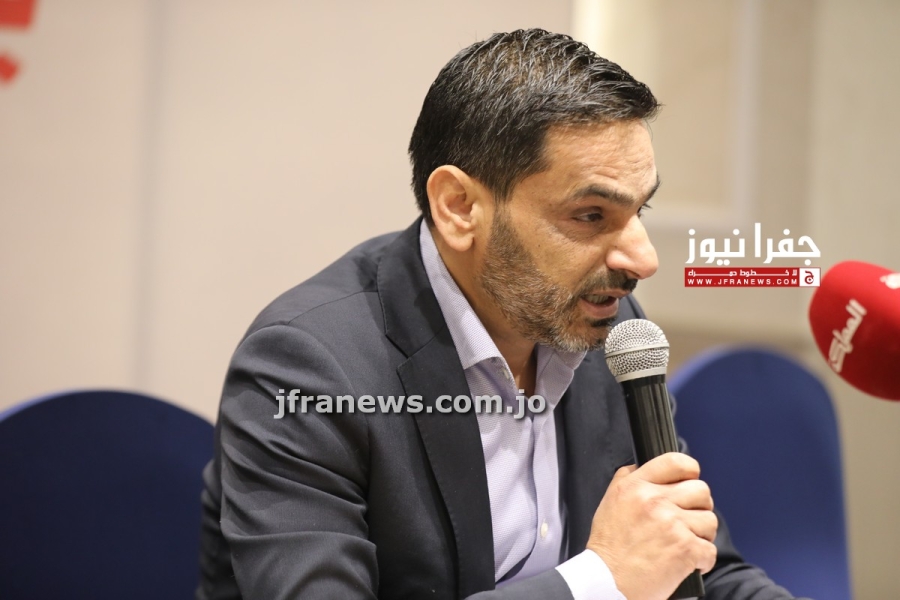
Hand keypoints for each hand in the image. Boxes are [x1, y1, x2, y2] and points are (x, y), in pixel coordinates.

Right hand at [586, 452, 717, 599]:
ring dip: (702, 535)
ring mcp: (671, 524)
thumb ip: (627, 478)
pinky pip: (710, 550)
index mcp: (635, 486)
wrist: (607, 582)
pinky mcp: (685, 549)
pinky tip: (687, 563)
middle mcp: (654, 501)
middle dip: (699, 507)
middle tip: (687, 520)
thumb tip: (642, 465)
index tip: (689, 482)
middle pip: (701, 490)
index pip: (676, 461)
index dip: (690, 471)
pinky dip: (702, 560)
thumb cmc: (608, 547)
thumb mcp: (610, 501)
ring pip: (710, 520)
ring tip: (685, 543)